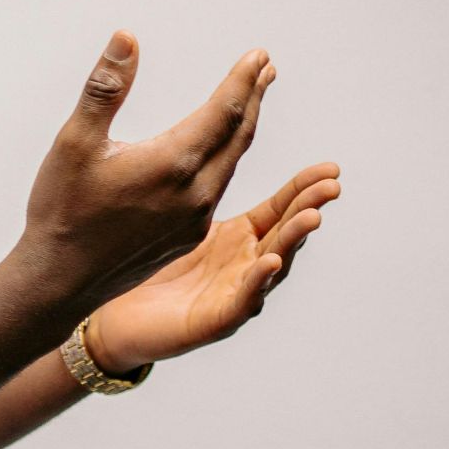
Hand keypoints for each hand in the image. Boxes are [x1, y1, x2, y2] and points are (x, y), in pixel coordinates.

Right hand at [11, 32, 275, 314]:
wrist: (58, 282)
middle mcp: (195, 193)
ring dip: (243, 127)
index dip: (243, 80)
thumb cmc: (62, 209)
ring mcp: (195, 218)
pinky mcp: (188, 236)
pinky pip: (219, 188)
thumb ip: (106, 88)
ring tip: (250, 100)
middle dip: (253, 98)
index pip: (225, 111)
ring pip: (232, 163)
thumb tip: (127, 38)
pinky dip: (228, 158)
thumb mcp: (75, 141)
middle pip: (238, 135)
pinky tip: (221, 151)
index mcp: (173, 164)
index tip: (259, 55)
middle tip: (265, 68)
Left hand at [86, 163, 341, 370]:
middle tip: (332, 185)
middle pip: (285, 233)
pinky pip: (241, 301)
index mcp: (239, 237)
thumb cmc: (145, 265)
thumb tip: (198, 127)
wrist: (116, 318)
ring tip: (311, 216)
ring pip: (273, 267)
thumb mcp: (174, 213)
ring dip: (293, 241)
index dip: (304, 188)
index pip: (280, 208)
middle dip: (309, 207)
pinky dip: (258, 282)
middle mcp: (245, 265)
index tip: (330, 168)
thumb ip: (191, 176)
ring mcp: (233, 294)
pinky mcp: (213, 321)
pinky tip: (269, 261)